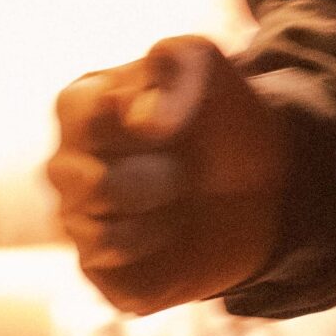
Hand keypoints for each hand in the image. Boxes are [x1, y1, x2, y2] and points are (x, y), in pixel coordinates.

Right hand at [48, 35, 289, 312]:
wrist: (268, 179)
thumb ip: (176, 62)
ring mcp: (79, 220)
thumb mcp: (209, 65)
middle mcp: (67, 166)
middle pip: (94, 184)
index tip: (177, 124)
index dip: (146, 124)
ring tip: (184, 198)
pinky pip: (117, 273)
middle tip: (188, 169)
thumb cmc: (223, 115)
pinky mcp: (100, 271)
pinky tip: (175, 234)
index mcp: (79, 108)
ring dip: (164, 215)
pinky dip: (160, 252)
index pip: (86, 119)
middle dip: (161, 176)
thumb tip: (145, 120)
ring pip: (103, 234)